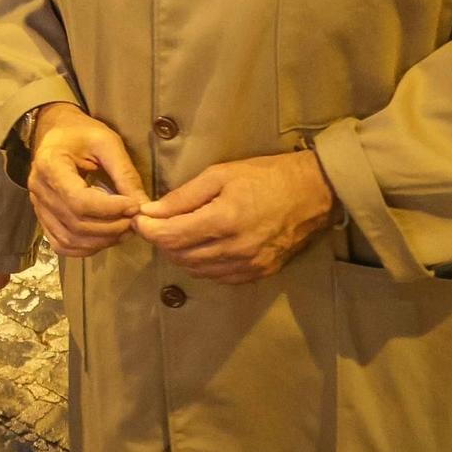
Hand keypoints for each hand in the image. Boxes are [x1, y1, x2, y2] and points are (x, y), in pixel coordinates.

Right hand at [26, 102, 144, 257]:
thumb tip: (143, 206)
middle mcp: (38, 189)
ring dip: (101, 241)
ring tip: (124, 229)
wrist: (56, 132)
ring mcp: (38, 206)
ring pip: (69, 239)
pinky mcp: (42, 218)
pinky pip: (61, 244)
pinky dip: (85, 248)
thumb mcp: (107, 143)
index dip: (110, 209)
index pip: (79, 201)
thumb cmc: (82, 133)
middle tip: (134, 219)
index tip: (134, 205)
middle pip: (76, 223)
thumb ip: (125, 174)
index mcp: (50, 164)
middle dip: (111, 227)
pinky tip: (105, 237)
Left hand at [132, 151, 337, 284]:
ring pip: (196, 270)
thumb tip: (151, 212)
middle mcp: (235, 249)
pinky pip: (218, 277)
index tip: (139, 218)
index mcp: (223, 220)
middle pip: (179, 255)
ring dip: (179, 254)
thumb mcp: (220, 174)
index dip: (148, 229)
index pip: (170, 236)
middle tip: (155, 223)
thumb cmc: (265, 176)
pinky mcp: (259, 273)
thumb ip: (183, 196)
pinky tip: (201, 247)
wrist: (312, 193)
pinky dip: (202, 265)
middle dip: (161, 240)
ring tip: (176, 233)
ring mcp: (248, 265)